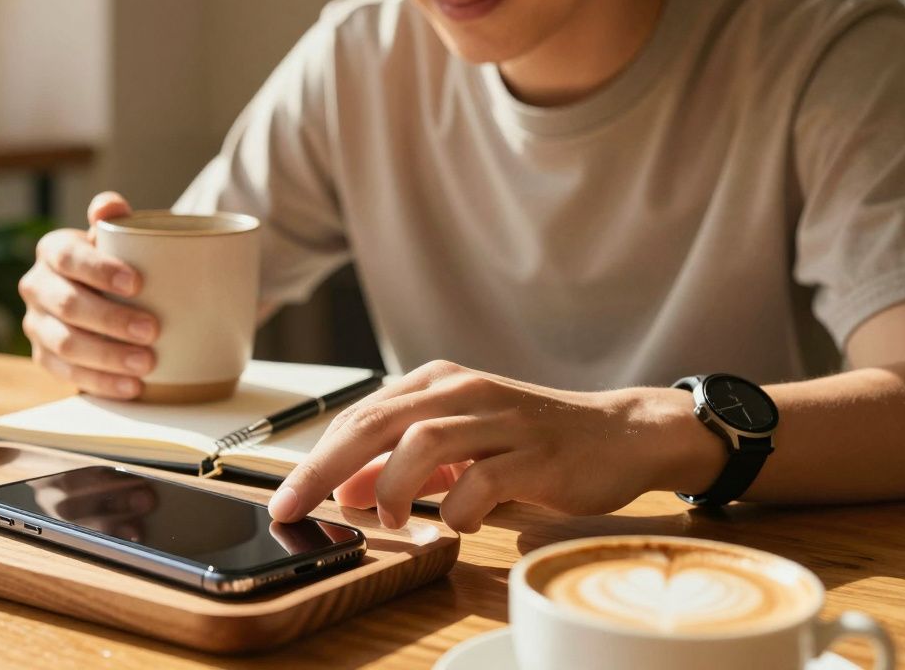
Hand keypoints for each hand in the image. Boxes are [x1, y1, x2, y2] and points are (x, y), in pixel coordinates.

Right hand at [19, 192, 159, 398]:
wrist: (101, 295)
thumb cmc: (115, 262)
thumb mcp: (116, 237)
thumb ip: (115, 218)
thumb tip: (111, 206)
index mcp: (52, 250)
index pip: (69, 258)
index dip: (100, 271)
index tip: (138, 284)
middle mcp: (36, 286)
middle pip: (68, 305)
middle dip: (111, 320)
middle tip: (152, 329)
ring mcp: (35, 324)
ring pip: (66, 344)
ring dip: (108, 356)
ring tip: (147, 363)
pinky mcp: (43, 357)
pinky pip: (67, 375)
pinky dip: (101, 382)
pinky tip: (131, 387)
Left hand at [267, 360, 719, 532]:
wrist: (618, 434)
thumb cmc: (531, 440)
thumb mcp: (460, 444)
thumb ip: (405, 462)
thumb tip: (350, 488)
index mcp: (438, 382)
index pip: (360, 415)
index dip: (316, 457)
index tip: (285, 496)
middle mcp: (464, 391)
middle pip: (378, 421)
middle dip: (327, 467)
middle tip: (297, 507)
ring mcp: (502, 419)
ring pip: (425, 440)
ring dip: (395, 485)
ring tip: (392, 518)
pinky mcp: (537, 452)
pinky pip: (484, 479)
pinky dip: (459, 507)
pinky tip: (458, 523)